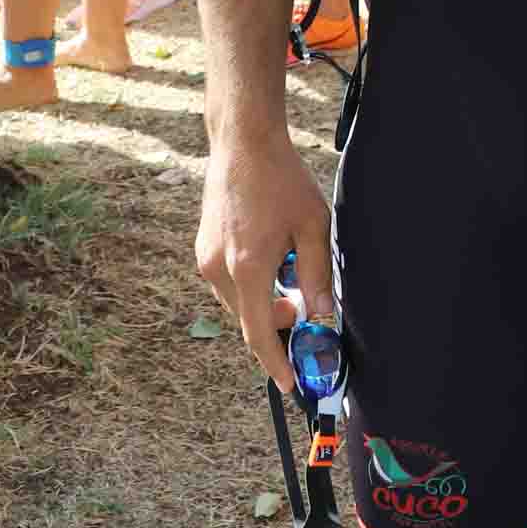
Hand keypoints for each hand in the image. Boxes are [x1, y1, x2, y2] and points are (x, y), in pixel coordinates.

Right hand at [194, 122, 335, 391]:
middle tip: (306, 312)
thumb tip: (322, 315)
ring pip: (239, 302)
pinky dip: (254, 285)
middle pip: (249, 320)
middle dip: (278, 326)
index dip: (275, 362)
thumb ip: (317, 275)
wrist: (243, 143)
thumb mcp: (313, 227)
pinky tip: (275, 259)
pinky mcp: (204, 249)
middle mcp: (217, 270)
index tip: (290, 384)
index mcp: (247, 268)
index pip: (258, 334)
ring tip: (293, 273)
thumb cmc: (282, 180)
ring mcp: (206, 259)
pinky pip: (231, 283)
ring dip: (267, 302)